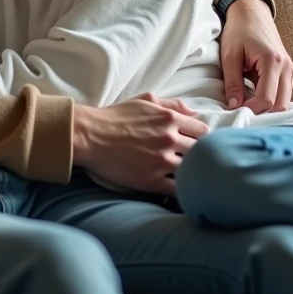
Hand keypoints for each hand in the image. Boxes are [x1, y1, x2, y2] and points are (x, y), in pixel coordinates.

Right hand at [72, 93, 209, 195]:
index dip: (200, 137)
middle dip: (198, 155)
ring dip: (192, 173)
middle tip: (191, 159)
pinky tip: (183, 191)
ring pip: (192, 170)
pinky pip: (178, 191)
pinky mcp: (151, 181)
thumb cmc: (115, 117)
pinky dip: (184, 192)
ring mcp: (162, 162)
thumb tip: (194, 112)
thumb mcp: (145, 101)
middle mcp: (170, 139)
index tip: (194, 142)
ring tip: (189, 176)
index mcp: (169, 119)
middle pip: (201, 151)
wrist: (90, 136)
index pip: (203, 130)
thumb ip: (172, 104)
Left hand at [220, 0, 292, 112]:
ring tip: (248, 108)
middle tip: (243, 115)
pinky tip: (255, 99)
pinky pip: (283, 94)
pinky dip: (271, 100)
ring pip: (285, 102)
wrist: (251, 12)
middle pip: (281, 105)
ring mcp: (290, 69)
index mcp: (272, 62)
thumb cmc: (239, 30)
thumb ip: (232, 83)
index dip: (251, 110)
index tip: (235, 112)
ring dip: (268, 108)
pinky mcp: (288, 71)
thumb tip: (233, 106)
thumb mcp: (230, 56)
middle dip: (263, 114)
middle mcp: (286, 67)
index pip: (267, 99)